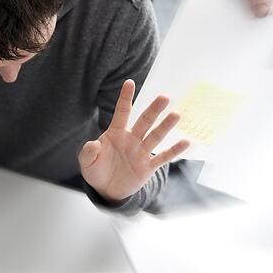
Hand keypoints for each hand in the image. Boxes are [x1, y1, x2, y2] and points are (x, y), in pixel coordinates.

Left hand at [79, 80, 189, 202]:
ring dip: (165, 126)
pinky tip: (186, 142)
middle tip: (164, 97)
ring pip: (155, 136)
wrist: (106, 190)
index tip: (129, 82)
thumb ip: (88, 152)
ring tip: (176, 114)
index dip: (125, 98)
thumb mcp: (86, 162)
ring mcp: (141, 152)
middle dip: (153, 110)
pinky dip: (174, 150)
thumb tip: (94, 144)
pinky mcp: (148, 167)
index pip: (122, 112)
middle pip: (144, 121)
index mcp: (115, 133)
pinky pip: (163, 157)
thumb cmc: (96, 171)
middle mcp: (131, 139)